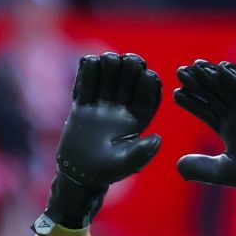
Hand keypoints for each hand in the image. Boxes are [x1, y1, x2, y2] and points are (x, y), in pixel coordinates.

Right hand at [43, 52, 162, 229]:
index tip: (146, 76)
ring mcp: (104, 101)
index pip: (149, 91)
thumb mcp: (125, 164)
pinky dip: (88, 69)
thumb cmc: (105, 171)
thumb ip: (141, 153)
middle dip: (129, 65)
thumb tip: (157, 139)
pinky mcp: (84, 101)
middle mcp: (124, 105)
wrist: (77, 173)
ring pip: (110, 70)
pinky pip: (87, 77)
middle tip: (122, 65)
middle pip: (131, 74)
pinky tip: (88, 66)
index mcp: (140, 117)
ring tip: (105, 63)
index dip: (149, 81)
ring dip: (109, 62)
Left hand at [173, 60, 235, 226]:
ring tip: (195, 66)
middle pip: (214, 95)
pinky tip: (221, 68)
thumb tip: (178, 165)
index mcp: (228, 128)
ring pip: (227, 90)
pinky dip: (235, 80)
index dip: (192, 101)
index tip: (176, 92)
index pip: (206, 110)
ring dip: (213, 77)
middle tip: (180, 71)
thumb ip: (199, 167)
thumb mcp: (219, 172)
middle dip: (198, 84)